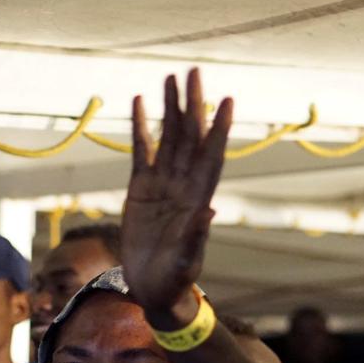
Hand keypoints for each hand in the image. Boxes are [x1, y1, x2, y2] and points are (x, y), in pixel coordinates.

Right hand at [121, 69, 232, 327]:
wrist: (155, 290)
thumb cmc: (175, 280)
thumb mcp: (186, 261)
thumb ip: (196, 237)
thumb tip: (209, 212)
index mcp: (198, 199)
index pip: (211, 156)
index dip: (218, 129)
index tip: (226, 101)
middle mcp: (183, 185)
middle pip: (190, 137)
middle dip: (193, 105)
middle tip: (193, 72)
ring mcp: (162, 185)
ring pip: (168, 138)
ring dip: (170, 109)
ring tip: (169, 78)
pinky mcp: (141, 190)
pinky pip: (141, 152)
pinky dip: (140, 128)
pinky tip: (138, 103)